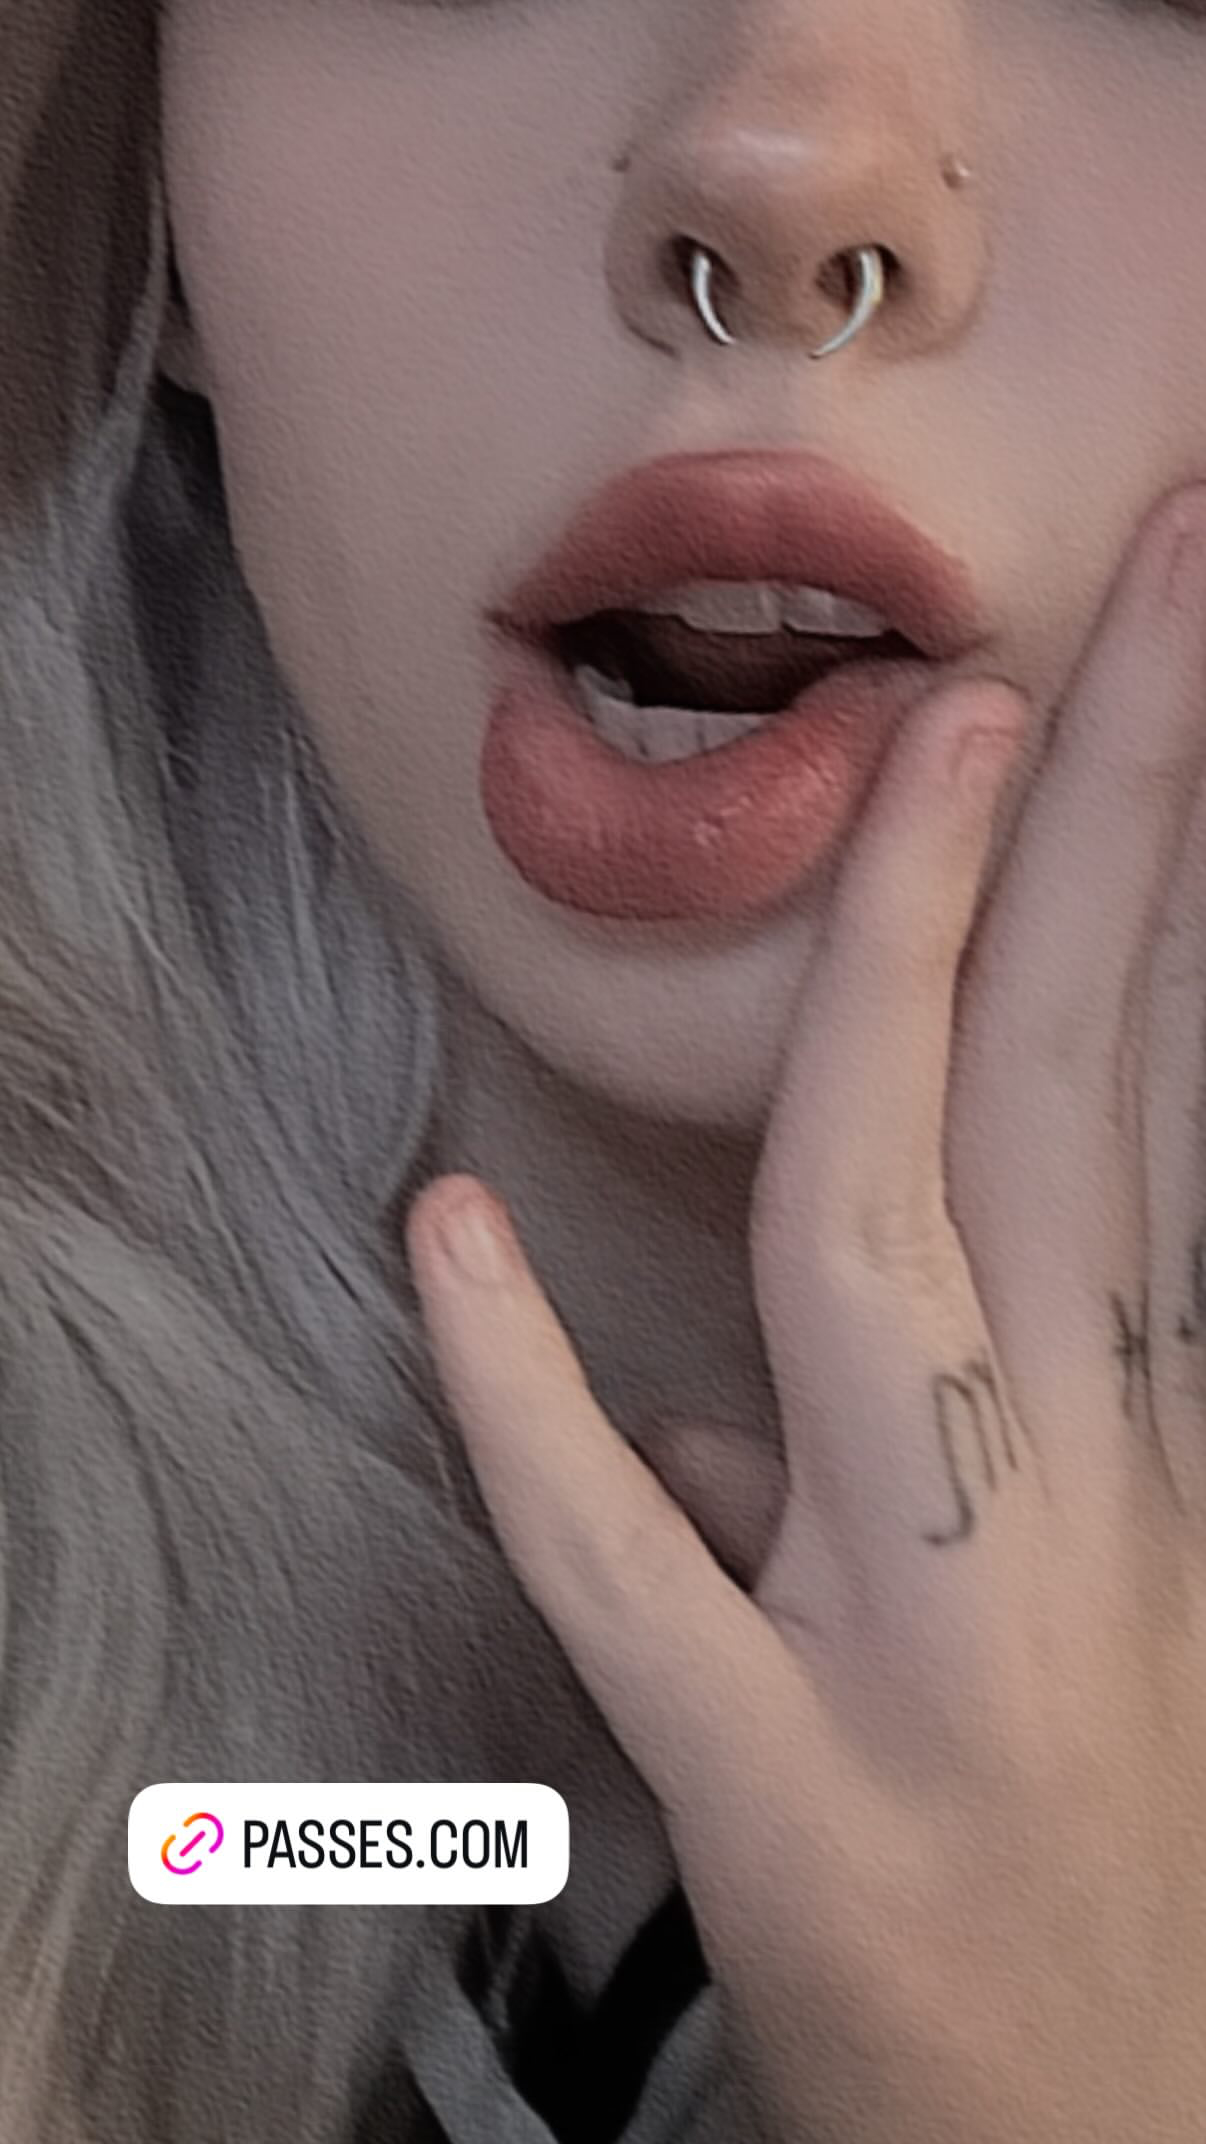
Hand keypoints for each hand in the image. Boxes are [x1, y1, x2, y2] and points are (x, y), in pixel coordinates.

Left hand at [405, 484, 1205, 2142]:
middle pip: (1063, 1124)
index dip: (1166, 864)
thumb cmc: (1129, 1892)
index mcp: (1159, 1462)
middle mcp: (1069, 1527)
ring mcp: (914, 1658)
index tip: (1159, 653)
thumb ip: (999, 1443)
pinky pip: (624, 1573)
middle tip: (1112, 605)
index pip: (1153, 1102)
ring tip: (911, 764)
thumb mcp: (1125, 1618)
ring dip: (882, 1004)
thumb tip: (796, 1348)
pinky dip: (535, 1405)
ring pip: (877, 1276)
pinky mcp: (775, 1808)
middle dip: (1089, 843)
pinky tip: (450, 1234)